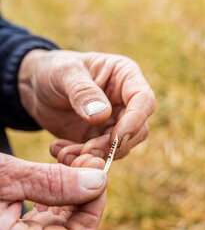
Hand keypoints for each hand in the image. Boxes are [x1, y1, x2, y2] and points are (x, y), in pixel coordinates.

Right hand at [0, 153, 106, 229]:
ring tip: (72, 165)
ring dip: (71, 197)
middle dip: (85, 198)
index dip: (93, 211)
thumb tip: (98, 183)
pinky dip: (54, 202)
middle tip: (87, 163)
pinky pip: (41, 226)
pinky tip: (54, 180)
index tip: (97, 176)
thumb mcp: (3, 176)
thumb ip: (50, 183)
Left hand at [18, 50, 154, 158]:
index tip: (115, 138)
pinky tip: (60, 152)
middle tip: (87, 151)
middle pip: (138, 130)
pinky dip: (81, 159)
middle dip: (113, 145)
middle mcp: (125, 102)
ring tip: (66, 154)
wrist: (36, 87)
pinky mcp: (99, 139)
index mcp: (125, 77)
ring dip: (96, 156)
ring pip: (119, 148)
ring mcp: (113, 123)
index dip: (135, 121)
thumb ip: (83, 92)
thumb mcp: (64, 73)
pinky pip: (99, 156)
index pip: (143, 100)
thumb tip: (102, 115)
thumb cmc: (54, 70)